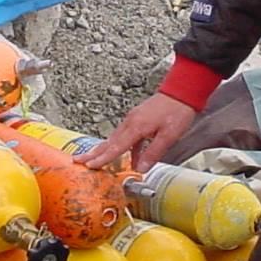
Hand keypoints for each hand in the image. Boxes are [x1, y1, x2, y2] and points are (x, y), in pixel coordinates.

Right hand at [76, 92, 197, 171]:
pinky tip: (129, 156)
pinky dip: (121, 145)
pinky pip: (125, 135)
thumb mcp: (168, 136)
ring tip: (93, 158)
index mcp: (136, 127)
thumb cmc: (177, 111)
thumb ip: (153, 153)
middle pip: (109, 141)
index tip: (90, 165)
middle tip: (78, 160)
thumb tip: (141, 169)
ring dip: (104, 149)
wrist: (182, 91)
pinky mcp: (138, 118)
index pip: (116, 147)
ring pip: (115, 138)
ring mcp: (133, 119)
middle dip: (93, 152)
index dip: (103, 158)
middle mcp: (131, 122)